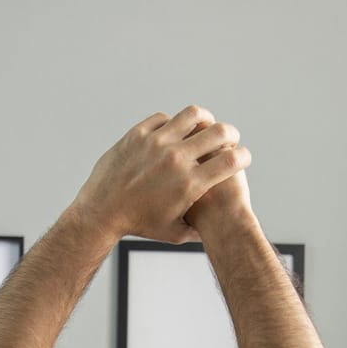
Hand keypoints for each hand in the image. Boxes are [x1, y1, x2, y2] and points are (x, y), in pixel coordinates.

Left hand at [71, 106, 250, 243]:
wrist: (102, 212)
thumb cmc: (140, 225)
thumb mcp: (173, 232)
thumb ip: (198, 228)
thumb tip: (215, 226)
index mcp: (190, 183)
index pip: (232, 161)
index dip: (244, 157)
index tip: (243, 157)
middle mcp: (176, 159)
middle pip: (219, 132)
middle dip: (231, 134)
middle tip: (230, 137)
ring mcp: (156, 142)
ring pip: (193, 115)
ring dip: (205, 119)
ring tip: (206, 125)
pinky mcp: (138, 133)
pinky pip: (165, 118)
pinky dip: (175, 123)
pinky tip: (175, 131)